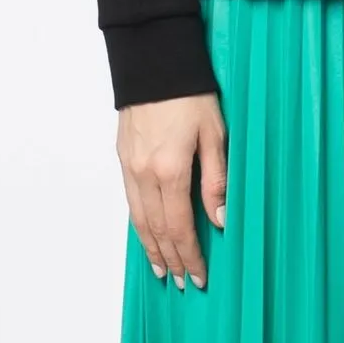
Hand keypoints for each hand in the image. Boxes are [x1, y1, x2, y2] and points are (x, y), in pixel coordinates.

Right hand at [117, 92, 227, 288]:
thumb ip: (217, 179)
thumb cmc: (191, 92)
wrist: (155, 60)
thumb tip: (220, 219)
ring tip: (163, 269)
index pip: (180, 227)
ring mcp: (130, 166)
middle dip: (172, 259)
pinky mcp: (123, 156)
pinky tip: (147, 233)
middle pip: (157, 230)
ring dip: (151, 247)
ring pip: (139, 219)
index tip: (199, 276)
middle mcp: (145, 174)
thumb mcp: (215, 133)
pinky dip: (139, 224)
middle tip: (183, 282)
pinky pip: (130, 201)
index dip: (190, 255)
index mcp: (171, 170)